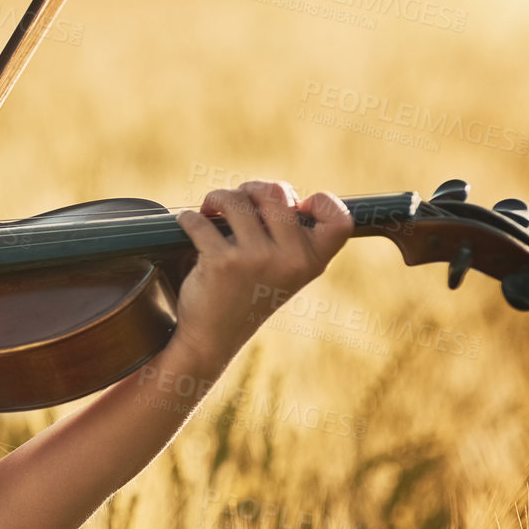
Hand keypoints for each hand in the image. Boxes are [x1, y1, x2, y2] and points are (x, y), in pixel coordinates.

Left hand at [172, 180, 352, 372]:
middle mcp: (290, 259)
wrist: (213, 338)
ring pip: (234, 199)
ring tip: (210, 210)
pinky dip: (188, 218)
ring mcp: (256, 259)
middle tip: (236, 203)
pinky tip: (188, 224)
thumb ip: (291, 235)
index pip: (340, 219)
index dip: (323, 202)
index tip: (298, 206)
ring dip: (217, 199)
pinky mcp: (222, 262)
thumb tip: (272, 191)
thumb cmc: (248, 295)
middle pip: (276, 191)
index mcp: (312, 261)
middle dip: (250, 189)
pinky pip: (199, 219)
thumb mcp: (285, 270)